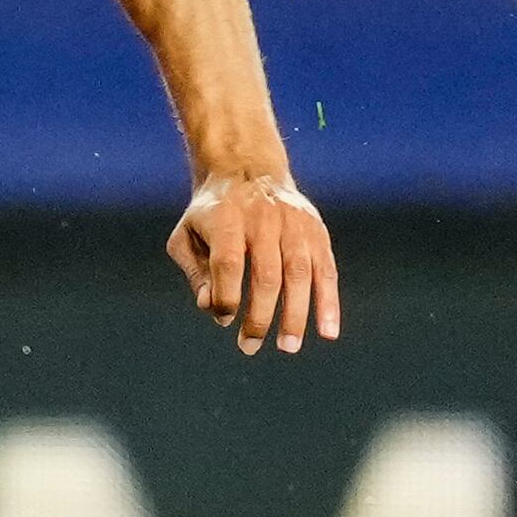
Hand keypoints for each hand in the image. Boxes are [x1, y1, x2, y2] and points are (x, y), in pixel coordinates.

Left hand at [170, 169, 339, 355]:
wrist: (248, 169)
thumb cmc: (212, 213)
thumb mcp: (187, 235)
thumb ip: (195, 272)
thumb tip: (211, 308)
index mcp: (227, 218)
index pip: (228, 263)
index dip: (227, 297)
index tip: (224, 319)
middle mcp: (264, 218)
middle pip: (266, 274)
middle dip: (259, 316)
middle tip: (249, 346)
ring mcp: (294, 223)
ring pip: (299, 274)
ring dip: (295, 315)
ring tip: (287, 347)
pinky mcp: (316, 230)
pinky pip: (326, 270)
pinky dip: (328, 302)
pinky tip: (327, 332)